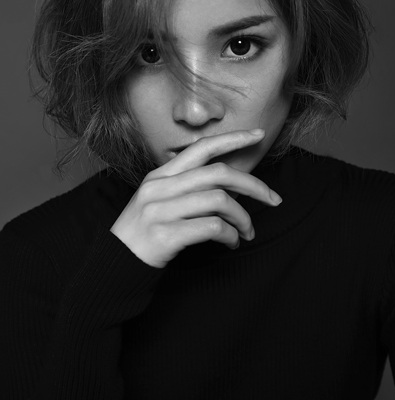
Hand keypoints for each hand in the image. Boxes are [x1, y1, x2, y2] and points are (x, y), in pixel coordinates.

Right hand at [110, 129, 281, 267]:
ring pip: (220, 200)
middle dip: (254, 185)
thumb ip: (186, 187)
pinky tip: (231, 243)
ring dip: (243, 218)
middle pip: (219, 174)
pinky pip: (212, 227)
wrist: (115, 264)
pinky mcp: (166, 234)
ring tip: (247, 232)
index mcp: (160, 175)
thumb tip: (230, 185)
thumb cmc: (145, 232)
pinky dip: (230, 235)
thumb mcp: (159, 201)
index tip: (258, 135)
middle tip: (274, 199)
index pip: (201, 147)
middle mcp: (160, 187)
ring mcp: (161, 210)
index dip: (233, 138)